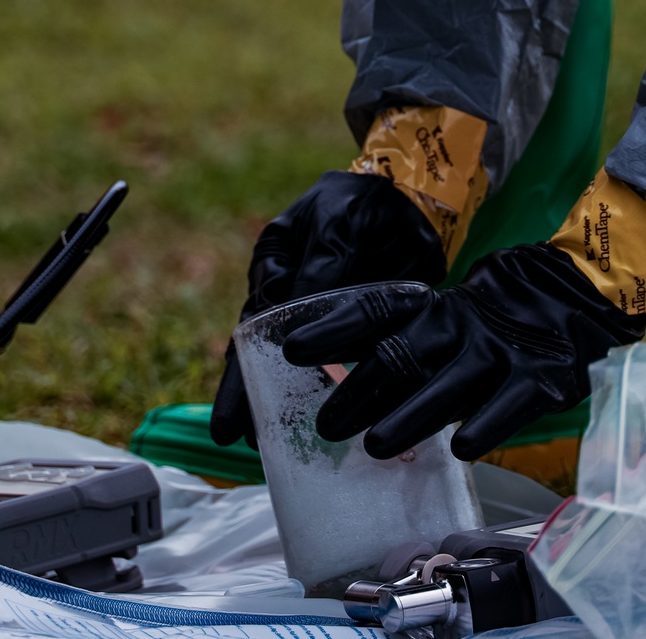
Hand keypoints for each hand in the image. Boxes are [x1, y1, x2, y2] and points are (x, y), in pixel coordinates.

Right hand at [210, 170, 445, 446]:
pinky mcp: (358, 333)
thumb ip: (320, 269)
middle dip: (246, 395)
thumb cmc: (364, 202)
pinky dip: (327, 396)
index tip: (233, 407)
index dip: (240, 369)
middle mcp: (290, 295)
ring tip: (264, 443)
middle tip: (232, 437)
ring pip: (294, 368)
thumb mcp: (337, 225)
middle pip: (261, 352)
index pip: (252, 325)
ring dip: (281, 402)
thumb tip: (294, 324)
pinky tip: (322, 427)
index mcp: (275, 265)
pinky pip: (339, 370)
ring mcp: (322, 318)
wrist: (413, 200)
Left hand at [282, 242, 645, 459]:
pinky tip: (462, 448)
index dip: (332, 328)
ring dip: (410, 416)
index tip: (291, 346)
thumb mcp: (434, 323)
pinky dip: (484, 425)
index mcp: (428, 308)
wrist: (566, 299)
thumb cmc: (478, 326)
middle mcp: (457, 327)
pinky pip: (509, 404)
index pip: (373, 312)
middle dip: (359, 391)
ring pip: (449, 385)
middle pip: (402, 355)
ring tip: (375, 447)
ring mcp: (499, 353)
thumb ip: (390, 347)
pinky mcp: (538, 380)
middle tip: (324, 425)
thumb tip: (322, 385)